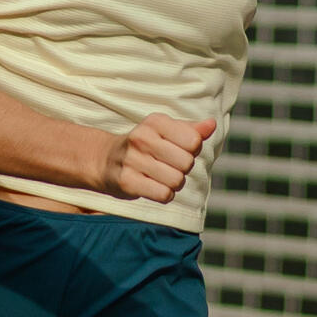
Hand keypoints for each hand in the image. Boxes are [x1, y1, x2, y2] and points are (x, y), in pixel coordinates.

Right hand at [102, 115, 216, 202]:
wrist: (105, 160)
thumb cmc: (143, 146)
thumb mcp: (165, 132)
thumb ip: (191, 130)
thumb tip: (212, 124)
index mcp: (155, 122)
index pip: (194, 141)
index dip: (191, 150)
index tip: (177, 150)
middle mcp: (141, 138)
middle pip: (187, 163)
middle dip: (182, 169)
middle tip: (167, 166)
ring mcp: (132, 160)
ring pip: (177, 181)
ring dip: (173, 184)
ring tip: (159, 177)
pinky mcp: (127, 182)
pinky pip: (164, 194)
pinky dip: (164, 195)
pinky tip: (153, 187)